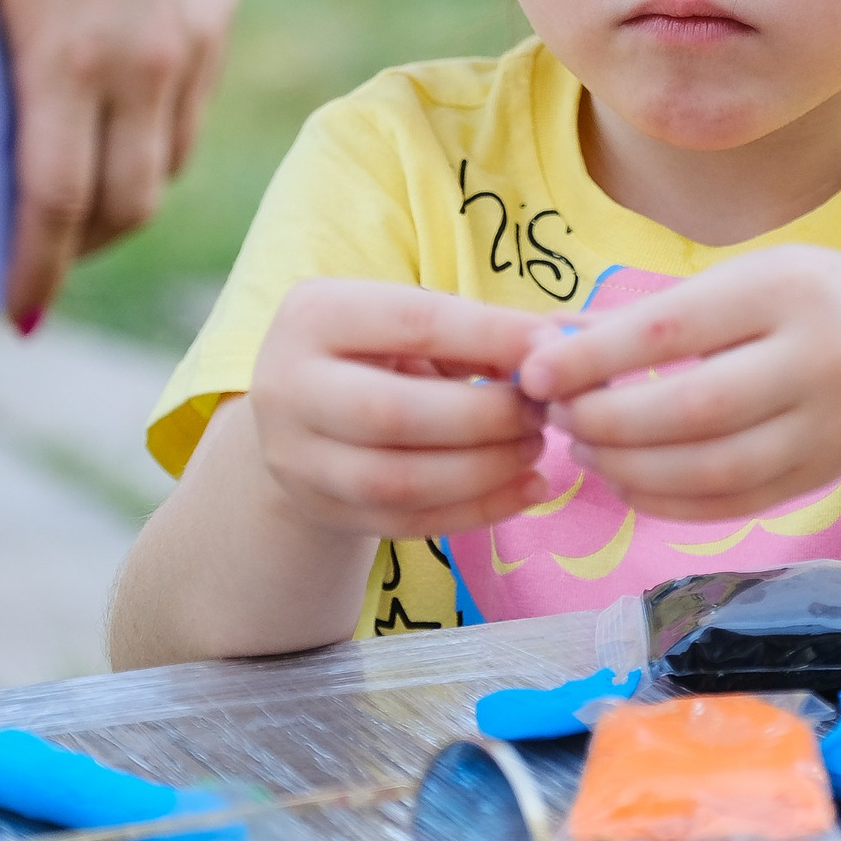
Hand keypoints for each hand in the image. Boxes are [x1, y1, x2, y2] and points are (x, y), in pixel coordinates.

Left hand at [0, 0, 237, 324]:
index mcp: (71, 54)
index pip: (57, 200)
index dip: (36, 270)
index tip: (14, 318)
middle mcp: (144, 66)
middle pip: (121, 206)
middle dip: (77, 256)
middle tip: (32, 274)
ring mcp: (191, 48)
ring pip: (164, 171)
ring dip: (117, 211)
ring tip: (70, 215)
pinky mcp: (216, 23)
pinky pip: (191, 123)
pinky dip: (153, 157)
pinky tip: (115, 140)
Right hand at [252, 280, 551, 538]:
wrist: (302, 413)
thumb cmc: (375, 352)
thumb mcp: (407, 322)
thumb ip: (472, 332)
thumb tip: (551, 351)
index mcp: (313, 317)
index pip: (414, 322)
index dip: (491, 336)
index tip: (553, 348)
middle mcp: (287, 388)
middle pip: (395, 413)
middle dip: (486, 416)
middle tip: (542, 412)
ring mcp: (297, 460)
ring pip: (399, 481)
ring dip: (485, 469)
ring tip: (535, 448)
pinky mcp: (322, 511)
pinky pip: (407, 523)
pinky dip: (478, 510)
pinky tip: (526, 490)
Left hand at [514, 245, 840, 521]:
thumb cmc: (802, 301)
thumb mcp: (741, 277)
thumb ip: (651, 312)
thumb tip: (550, 343)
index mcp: (786, 292)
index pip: (673, 329)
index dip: (595, 358)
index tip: (535, 372)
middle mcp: (818, 361)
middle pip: (695, 410)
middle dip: (608, 421)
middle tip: (557, 416)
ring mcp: (826, 429)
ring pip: (712, 470)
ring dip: (630, 468)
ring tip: (583, 448)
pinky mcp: (820, 479)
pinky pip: (730, 504)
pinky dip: (665, 502)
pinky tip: (625, 481)